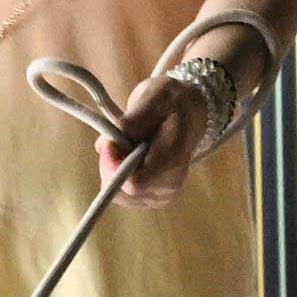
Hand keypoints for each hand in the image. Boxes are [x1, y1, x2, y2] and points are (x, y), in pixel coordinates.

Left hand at [92, 72, 204, 208]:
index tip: (110, 142)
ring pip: (120, 196)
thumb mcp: (155, 97)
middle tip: (115, 141)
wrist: (188, 114)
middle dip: (111, 166)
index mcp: (174, 159)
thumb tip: (108, 143)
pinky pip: (124, 197)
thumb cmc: (171, 102)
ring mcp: (163, 196)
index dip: (113, 166)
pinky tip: (126, 160)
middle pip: (124, 192)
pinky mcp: (154, 199)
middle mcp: (171, 185)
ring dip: (113, 171)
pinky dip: (117, 178)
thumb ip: (134, 119)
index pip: (135, 183)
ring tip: (124, 148)